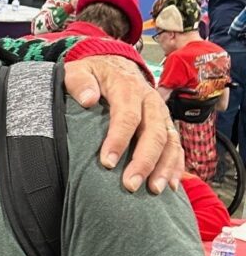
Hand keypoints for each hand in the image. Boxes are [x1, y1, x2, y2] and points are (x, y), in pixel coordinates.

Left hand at [62, 56, 183, 192]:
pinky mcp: (166, 124)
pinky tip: (170, 186)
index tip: (106, 163)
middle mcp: (150, 101)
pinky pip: (176, 146)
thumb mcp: (78, 70)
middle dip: (143, 161)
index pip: (127, 116)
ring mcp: (161, 113)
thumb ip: (79, 82)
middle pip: (154, 132)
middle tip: (130, 185)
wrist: (114, 65)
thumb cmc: (93, 73)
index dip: (118, 140)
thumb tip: (87, 99)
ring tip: (154, 190)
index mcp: (128, 87)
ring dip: (164, 167)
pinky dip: (176, 165)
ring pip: (170, 141)